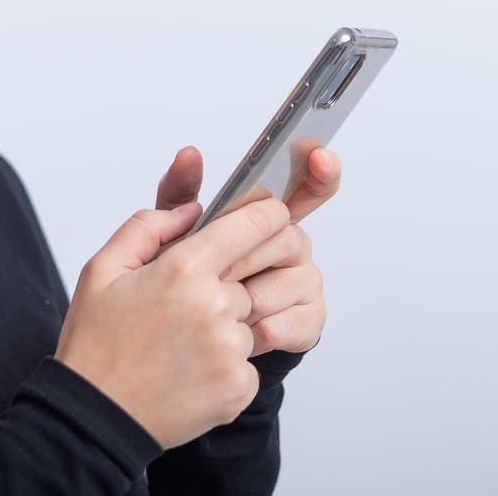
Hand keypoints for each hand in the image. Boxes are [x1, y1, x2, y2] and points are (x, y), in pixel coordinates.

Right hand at [54, 196, 292, 448]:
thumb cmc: (96, 342)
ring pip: (247, 324)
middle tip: (180, 311)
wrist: (95, 416)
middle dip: (223, 289)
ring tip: (178, 346)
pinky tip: (188, 371)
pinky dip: (224, 366)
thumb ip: (148, 226)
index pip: (252, 226)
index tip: (270, 216)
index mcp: (184, 269)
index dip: (266, 216)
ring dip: (223, 330)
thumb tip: (193, 210)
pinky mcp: (238, 387)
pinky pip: (247, 362)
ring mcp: (230, 350)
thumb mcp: (103, 268)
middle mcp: (215, 306)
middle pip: (247, 282)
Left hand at [155, 143, 337, 355]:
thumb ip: (180, 192)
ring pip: (285, 282)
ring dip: (246, 300)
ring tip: (220, 309)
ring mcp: (305, 281)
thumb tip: (188, 155)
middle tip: (215, 274)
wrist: (196, 341)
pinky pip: (290, 321)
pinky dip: (260, 330)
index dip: (320, 171)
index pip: (307, 186)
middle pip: (285, 238)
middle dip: (244, 259)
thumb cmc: (189, 279)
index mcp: (268, 219)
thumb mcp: (177, 234)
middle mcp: (294, 244)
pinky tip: (243, 332)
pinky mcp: (309, 319)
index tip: (319, 156)